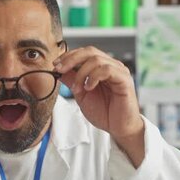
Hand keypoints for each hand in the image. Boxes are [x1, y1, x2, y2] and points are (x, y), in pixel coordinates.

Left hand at [53, 46, 144, 165]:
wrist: (118, 128)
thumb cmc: (104, 112)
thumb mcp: (81, 95)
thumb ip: (73, 81)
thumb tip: (59, 70)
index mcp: (101, 68)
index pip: (84, 53)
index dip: (69, 56)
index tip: (55, 65)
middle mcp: (111, 66)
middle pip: (90, 51)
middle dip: (71, 59)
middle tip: (59, 69)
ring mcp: (119, 71)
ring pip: (97, 59)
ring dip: (81, 73)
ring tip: (78, 88)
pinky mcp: (124, 79)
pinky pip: (107, 70)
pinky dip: (94, 77)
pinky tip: (89, 88)